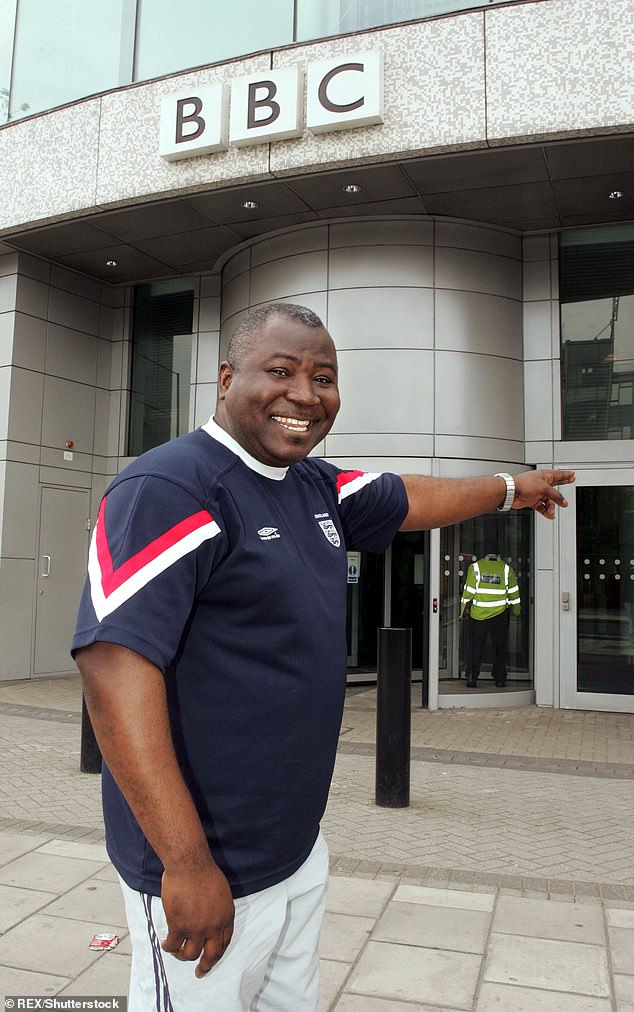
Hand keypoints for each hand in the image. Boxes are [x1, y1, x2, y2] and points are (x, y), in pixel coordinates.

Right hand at [161, 860, 234, 977]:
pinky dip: (167, 947)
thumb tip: (211, 919)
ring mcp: (196, 928)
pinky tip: (165, 944)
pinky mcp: (179, 926)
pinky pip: (172, 945)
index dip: (217, 952)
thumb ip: (217, 909)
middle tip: (200, 972)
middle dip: (206, 966)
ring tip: (176, 951)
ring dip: (182, 955)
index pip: (225, 942)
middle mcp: (214, 926)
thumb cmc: (204, 871)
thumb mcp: (220, 892)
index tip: (211, 956)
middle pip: (211, 955)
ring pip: (190, 954)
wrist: (189, 864)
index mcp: (226, 916)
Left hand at [513, 469, 574, 519]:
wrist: (511, 492)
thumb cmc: (524, 484)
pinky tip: (549, 515)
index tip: (572, 475)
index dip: (566, 475)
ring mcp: (536, 492)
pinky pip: (542, 507)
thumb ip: (556, 496)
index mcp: (544, 476)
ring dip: (551, 507)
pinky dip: (546, 511)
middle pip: (555, 487)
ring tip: (551, 511)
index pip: (559, 475)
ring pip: (549, 500)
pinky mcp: (532, 500)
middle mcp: (541, 484)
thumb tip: (563, 501)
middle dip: (562, 488)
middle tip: (570, 485)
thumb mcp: (544, 489)